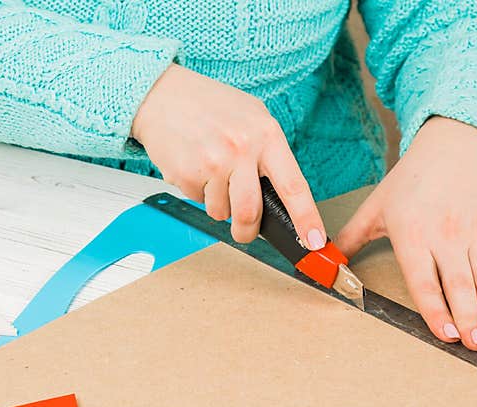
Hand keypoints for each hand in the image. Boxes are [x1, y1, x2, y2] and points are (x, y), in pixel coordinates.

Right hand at [132, 64, 325, 246]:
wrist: (163, 96)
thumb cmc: (209, 106)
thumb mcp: (251, 117)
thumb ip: (267, 153)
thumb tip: (281, 196)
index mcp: (266, 135)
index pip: (293, 186)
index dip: (306, 218)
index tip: (314, 241)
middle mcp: (241, 149)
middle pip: (251, 212)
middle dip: (247, 231)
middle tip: (245, 232)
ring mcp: (213, 163)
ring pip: (221, 211)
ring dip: (217, 204)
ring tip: (211, 175)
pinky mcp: (187, 174)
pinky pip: (198, 201)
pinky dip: (197, 192)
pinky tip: (194, 167)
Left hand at [336, 116, 476, 350]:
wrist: (451, 148)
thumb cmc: (409, 183)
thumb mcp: (374, 208)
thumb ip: (349, 239)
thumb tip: (321, 262)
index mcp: (413, 235)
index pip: (423, 280)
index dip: (435, 309)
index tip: (444, 334)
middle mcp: (446, 237)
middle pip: (458, 283)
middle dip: (468, 316)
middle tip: (475, 344)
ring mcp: (474, 234)